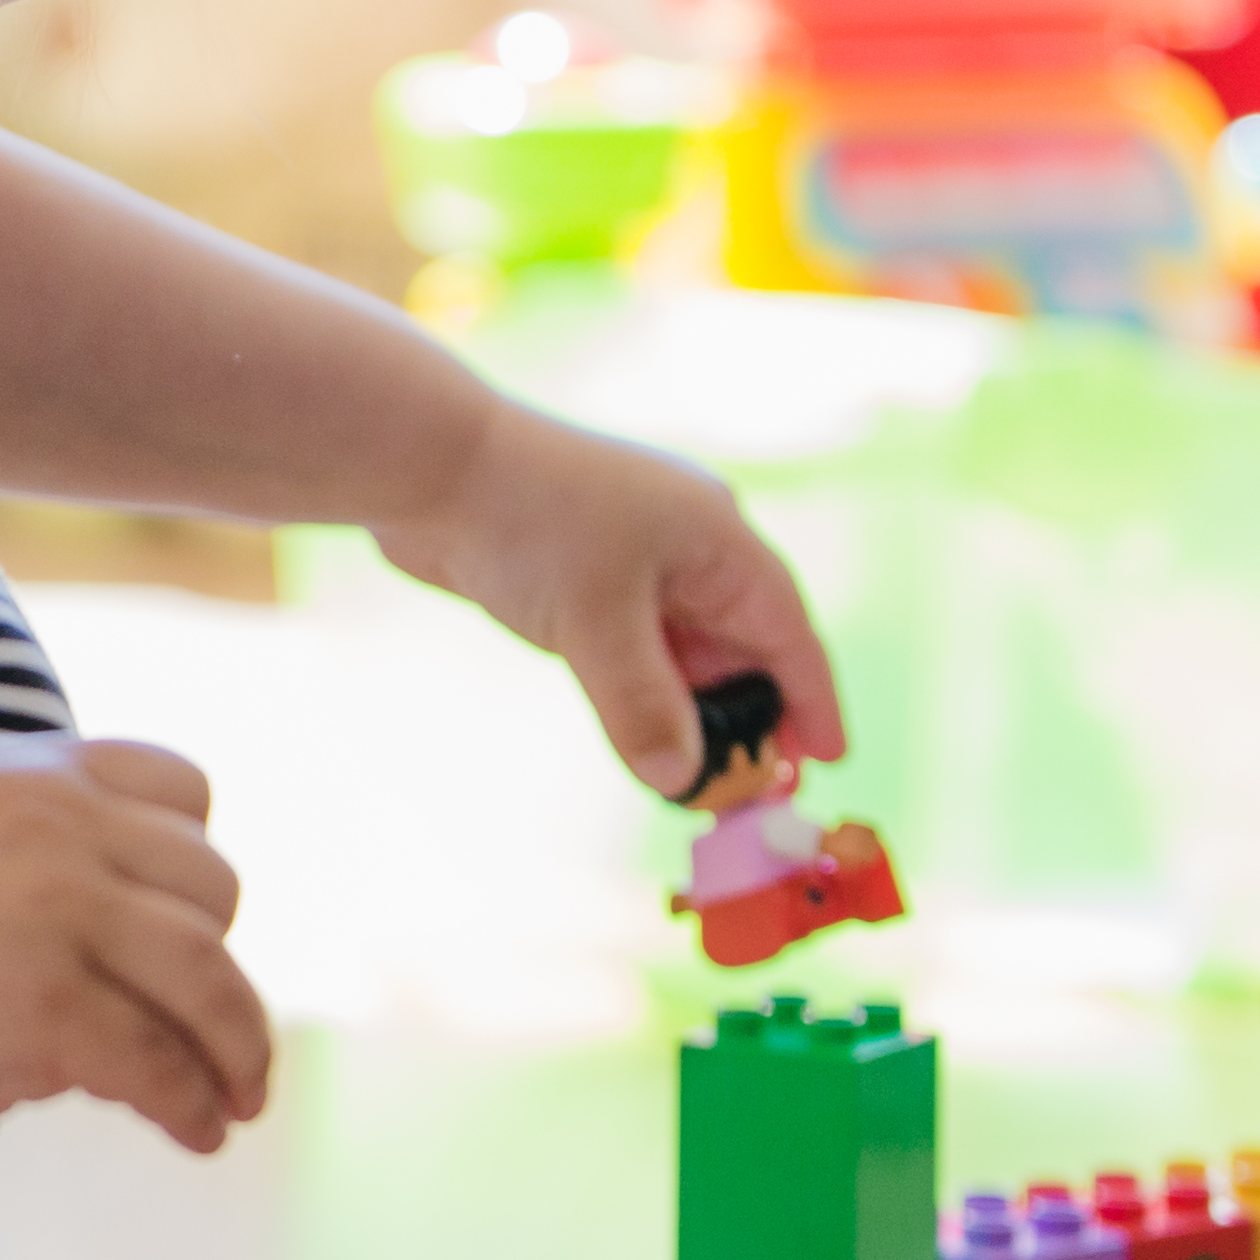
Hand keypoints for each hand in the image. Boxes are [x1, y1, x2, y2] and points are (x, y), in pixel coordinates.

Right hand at [0, 732, 269, 1169]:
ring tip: (236, 1100)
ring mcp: (55, 909)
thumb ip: (18, 859)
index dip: (195, 869)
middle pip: (210, 885)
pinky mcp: (46, 1003)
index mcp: (21, 773)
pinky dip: (193, 1104)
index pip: (179, 787)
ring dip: (238, 1048)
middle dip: (217, 964)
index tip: (190, 932)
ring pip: (210, 975)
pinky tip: (193, 1133)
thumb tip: (111, 956)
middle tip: (212, 1032)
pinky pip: (163, 1060)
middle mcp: (53, 823)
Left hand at [373, 397, 844, 803]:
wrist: (429, 465)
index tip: (831, 760)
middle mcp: (687, 547)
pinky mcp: (583, 578)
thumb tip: (679, 779)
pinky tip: (642, 738)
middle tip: (752, 795)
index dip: (811, 700)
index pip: (788, 632)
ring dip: (691, 715)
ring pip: (683, 655)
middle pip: (739, 649)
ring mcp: (634, 562)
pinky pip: (634, 650)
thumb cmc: (527, 519)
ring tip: (698, 783)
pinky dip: (645, 695)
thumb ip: (642, 705)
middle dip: (748, 722)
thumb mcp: (596, 622)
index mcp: (717, 538)